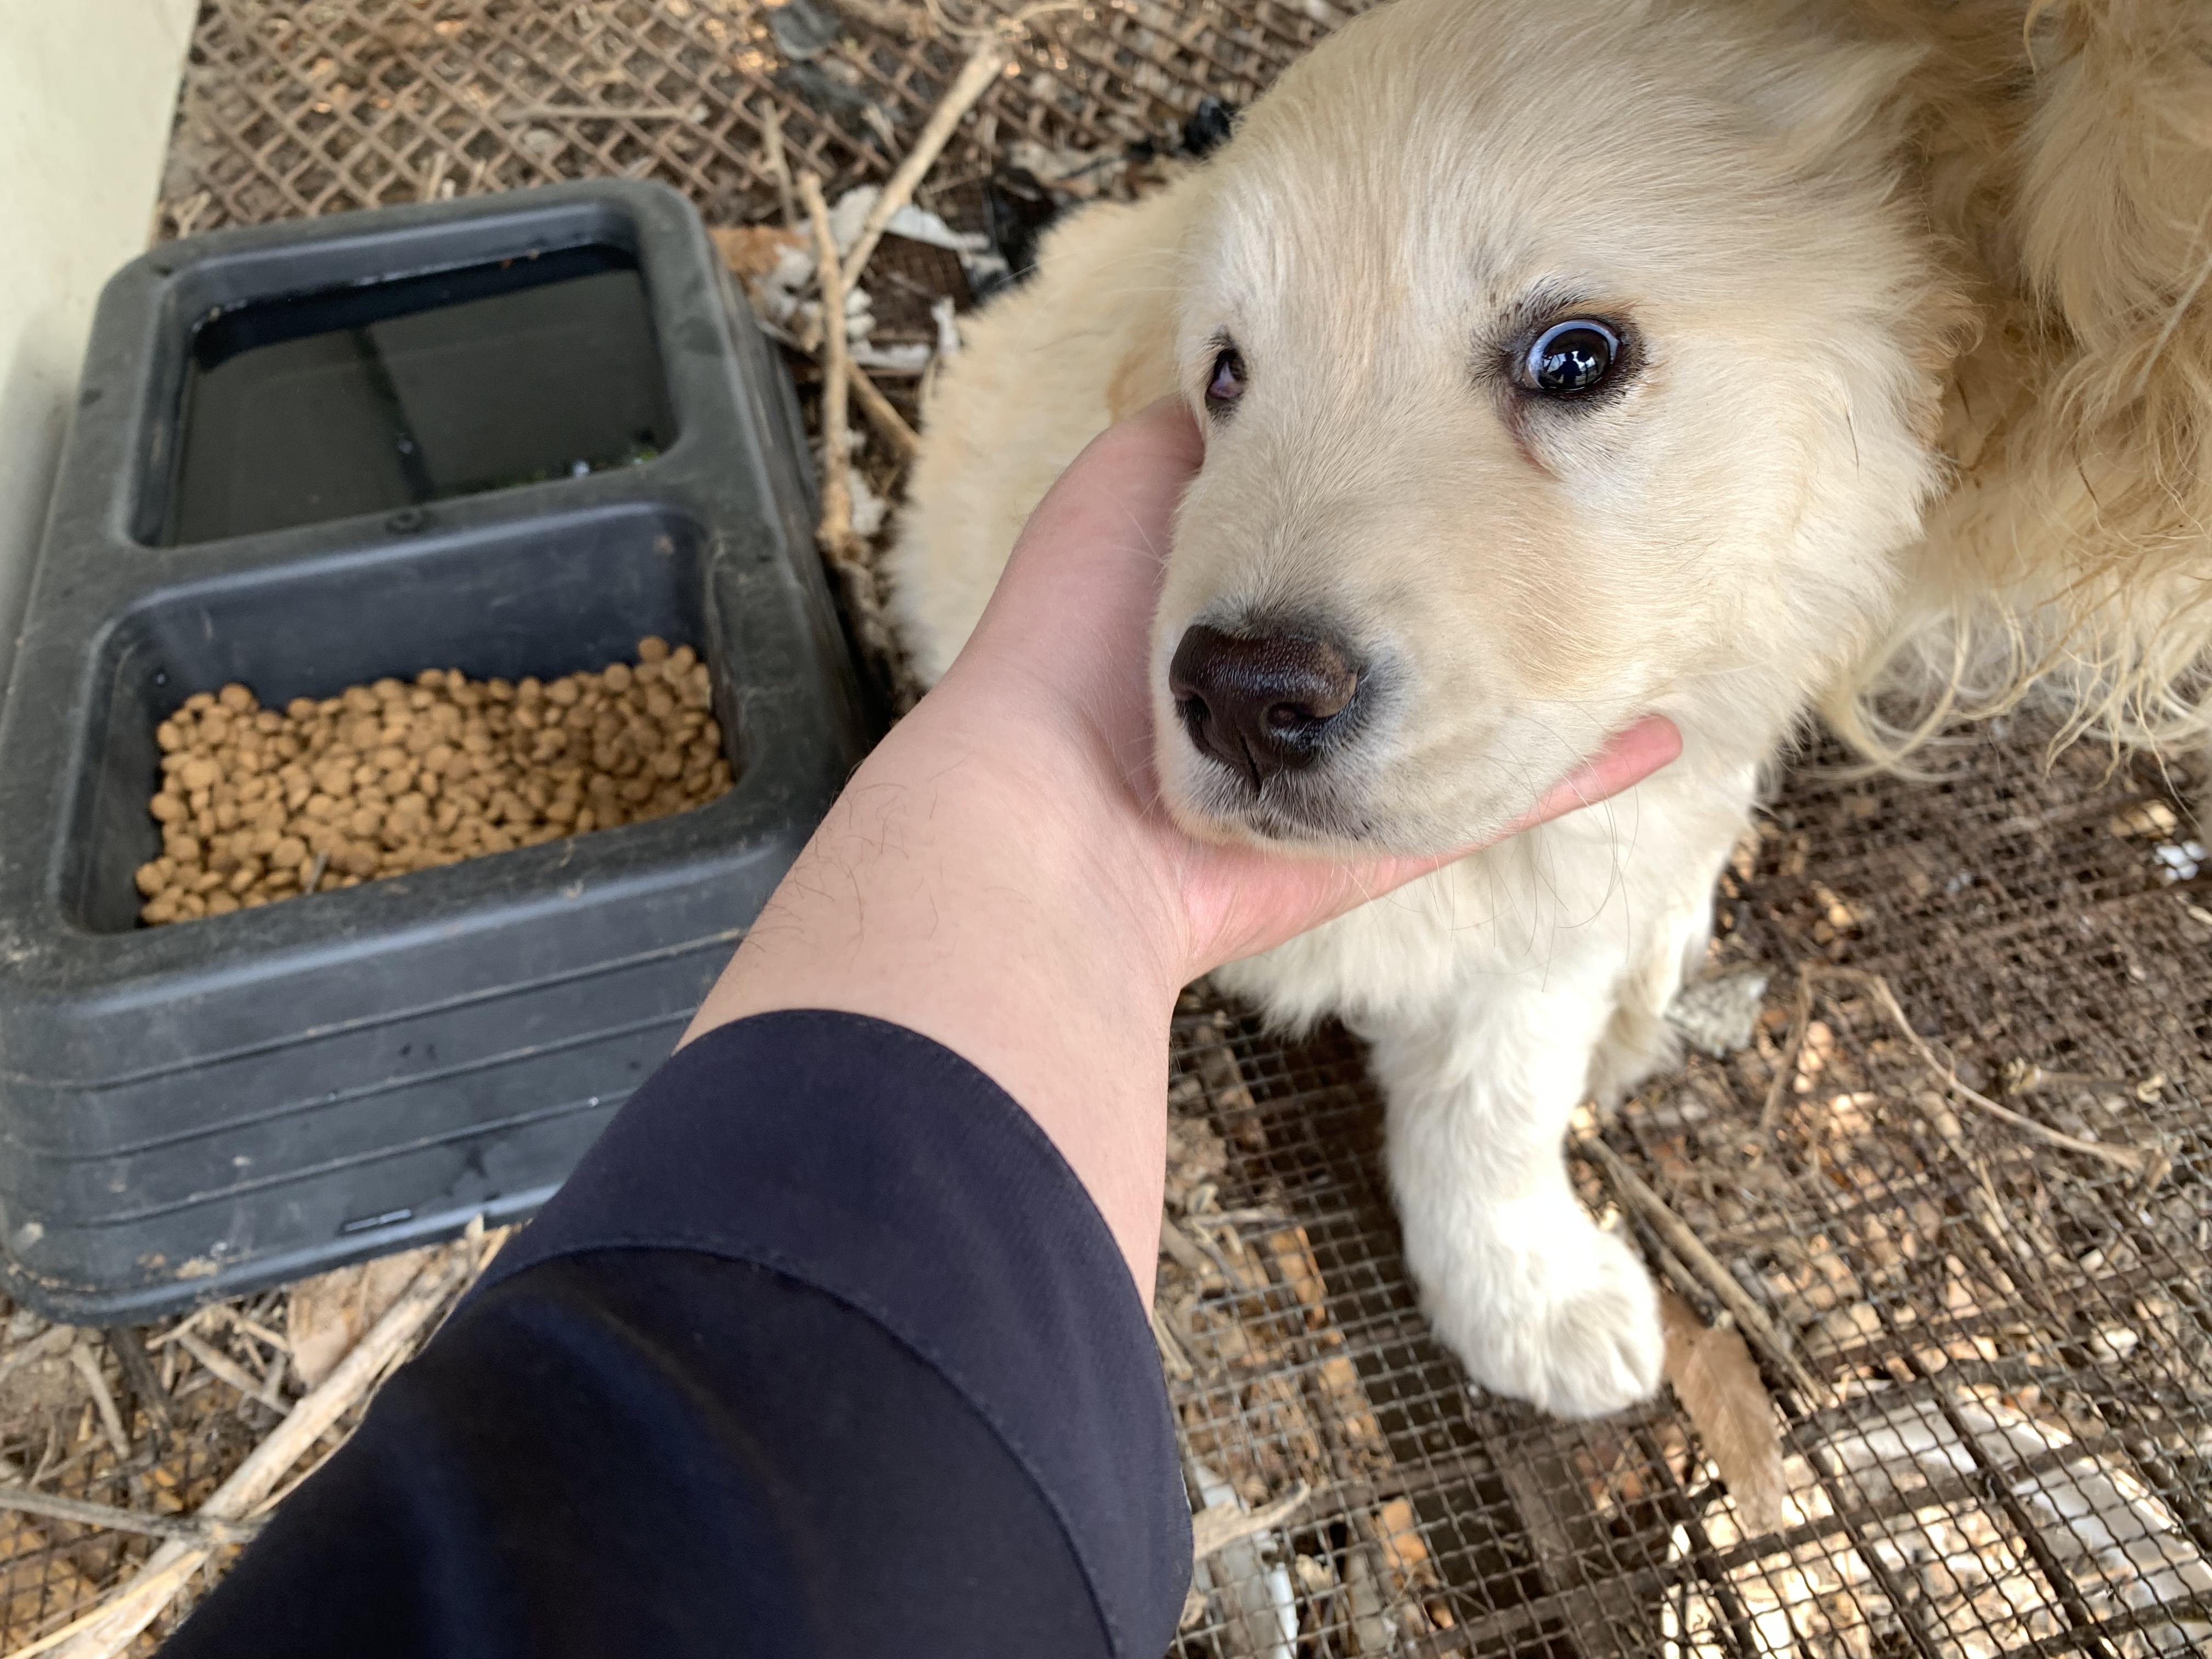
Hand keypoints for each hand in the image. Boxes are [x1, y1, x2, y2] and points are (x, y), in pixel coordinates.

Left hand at [686, 399, 1678, 1289]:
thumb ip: (1220, 427)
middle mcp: (1300, 674)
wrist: (1054, 808)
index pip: (1358, 508)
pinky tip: (1654, 724)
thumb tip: (1280, 366)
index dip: (1430, 457)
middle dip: (1513, 560)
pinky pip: (1497, 794)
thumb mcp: (1135, 477)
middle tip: (1610, 503)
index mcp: (1242, 587)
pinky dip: (1575, 762)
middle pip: (1428, 611)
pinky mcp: (1381, 832)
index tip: (1507, 409)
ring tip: (1655, 601)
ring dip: (1562, 660)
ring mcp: (1344, 758)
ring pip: (1480, 702)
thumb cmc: (1077, 627)